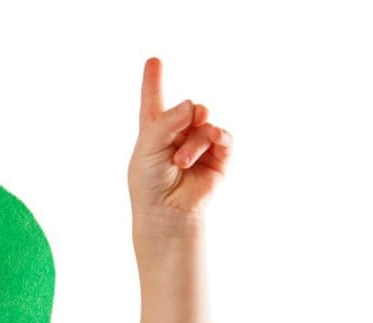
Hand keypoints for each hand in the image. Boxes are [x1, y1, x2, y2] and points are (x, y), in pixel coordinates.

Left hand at [127, 57, 232, 218]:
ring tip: (182, 162)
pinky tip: (214, 140)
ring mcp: (199, 145)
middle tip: (178, 138)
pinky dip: (219, 137)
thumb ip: (165, 122)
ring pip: (205, 125)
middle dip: (185, 118)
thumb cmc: (149, 184)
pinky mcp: (218, 158)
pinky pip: (224, 137)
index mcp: (154, 132)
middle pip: (189, 108)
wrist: (167, 212)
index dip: (154, 81)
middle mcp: (177, 135)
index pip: (154, 101)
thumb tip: (192, 106)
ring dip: (194, 142)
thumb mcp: (147, 149)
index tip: (154, 60)